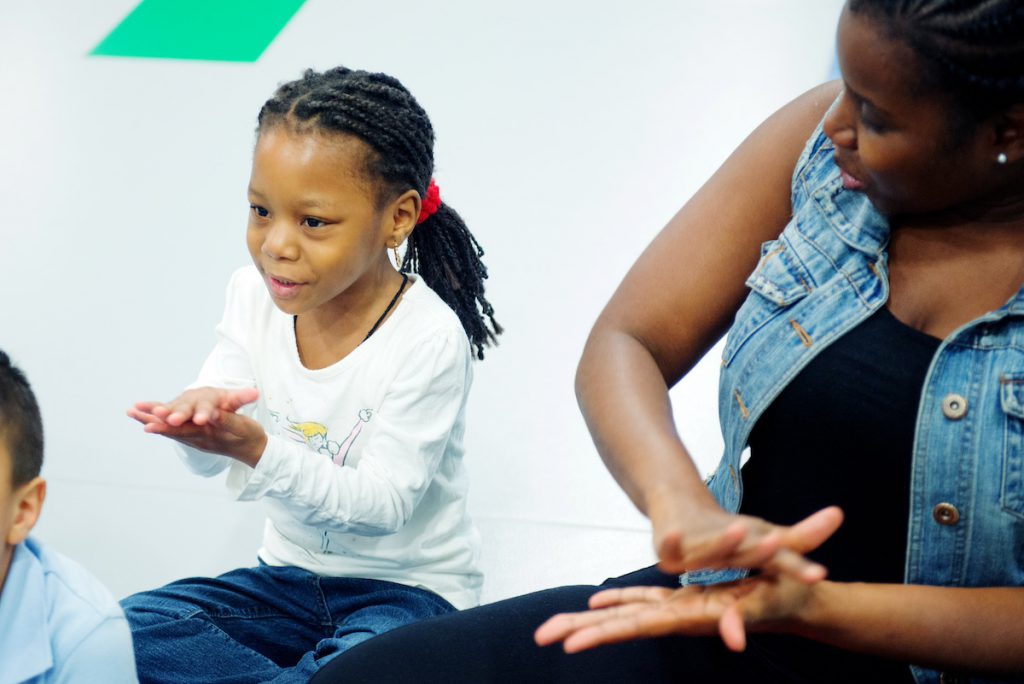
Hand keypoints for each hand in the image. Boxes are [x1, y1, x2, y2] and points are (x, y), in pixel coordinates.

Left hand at [127, 387, 266, 465]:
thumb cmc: (249, 436)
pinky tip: (145, 418)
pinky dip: (159, 423)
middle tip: (135, 413)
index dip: (171, 424)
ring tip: (131, 411)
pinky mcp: (194, 435)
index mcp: (209, 435)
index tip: (155, 418)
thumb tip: (211, 413)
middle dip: (154, 421)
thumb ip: (227, 420)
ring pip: (169, 429)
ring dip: (150, 420)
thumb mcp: (243, 427)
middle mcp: (198, 438)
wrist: (252, 450)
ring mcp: (195, 437)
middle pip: (173, 430)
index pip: (187, 429)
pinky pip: (173, 429)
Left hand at [535, 570, 822, 654]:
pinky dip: (619, 601)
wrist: (796, 600)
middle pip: (620, 625)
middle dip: (580, 631)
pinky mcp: (683, 601)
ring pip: (625, 614)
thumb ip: (744, 617)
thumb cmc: (783, 597)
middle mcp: (676, 616)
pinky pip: (643, 601)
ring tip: (552, 629)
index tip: (569, 646)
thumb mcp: (763, 603)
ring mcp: (677, 609)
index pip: (637, 626)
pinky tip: (596, 603)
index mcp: (687, 617)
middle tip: (539, 637)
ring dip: (588, 621)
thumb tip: (731, 638)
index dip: (604, 633)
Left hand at [647, 490, 842, 582]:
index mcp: (751, 562)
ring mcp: (694, 562)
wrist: (678, 514)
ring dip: (726, 542)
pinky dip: (675, 542)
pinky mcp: (668, 554)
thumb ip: (802, 534)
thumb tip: (839, 513)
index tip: (819, 575)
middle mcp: (725, 566)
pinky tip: (679, 532)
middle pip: (748, 559)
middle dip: (764, 554)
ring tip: (742, 528)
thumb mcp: (765, 533)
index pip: (779, 564)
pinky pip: (671, 550)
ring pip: (713, 555)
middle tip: (781, 543)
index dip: (797, 569)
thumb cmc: (726, 531)